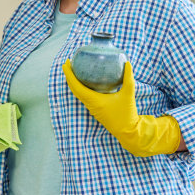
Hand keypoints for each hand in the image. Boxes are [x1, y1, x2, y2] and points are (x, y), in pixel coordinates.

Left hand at [63, 60, 180, 156]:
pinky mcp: (95, 110)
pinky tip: (85, 81)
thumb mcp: (128, 94)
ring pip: (77, 93)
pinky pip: (83, 96)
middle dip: (69, 76)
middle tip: (68, 63)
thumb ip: (128, 78)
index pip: (76, 86)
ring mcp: (91, 108)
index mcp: (94, 100)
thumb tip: (127, 63)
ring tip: (73, 70)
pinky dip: (80, 87)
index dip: (69, 75)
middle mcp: (90, 104)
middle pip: (74, 89)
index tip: (65, 64)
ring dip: (73, 82)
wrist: (128, 131)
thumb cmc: (127, 114)